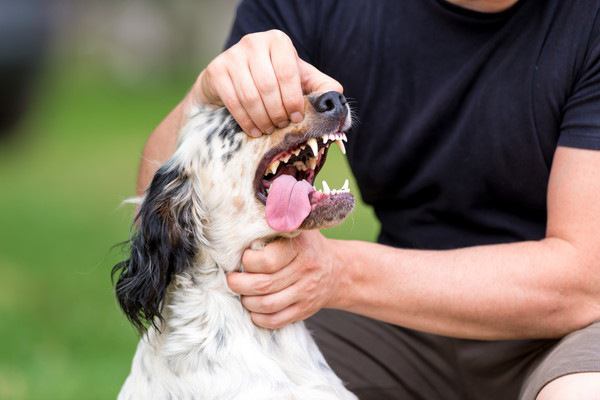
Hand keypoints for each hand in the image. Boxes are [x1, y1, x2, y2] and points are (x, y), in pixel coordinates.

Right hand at [192, 29, 342, 136]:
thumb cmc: (272, 81)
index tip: (296, 118)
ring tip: (269, 130)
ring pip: (251, 96)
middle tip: (281, 127)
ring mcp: (232, 55)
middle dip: (277, 113)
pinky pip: (233, 102)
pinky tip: (254, 130)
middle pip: (269, 87)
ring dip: (263, 119)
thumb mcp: (298, 80)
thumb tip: (336, 99)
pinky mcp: (216, 71)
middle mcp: (254, 42)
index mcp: (278, 41)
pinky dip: (246, 121)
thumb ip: (320, 87)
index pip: (288, 73)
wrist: (231, 81)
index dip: (293, 100)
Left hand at [227, 231, 342, 328]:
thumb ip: (273, 227)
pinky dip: (259, 317)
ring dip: (247, 301)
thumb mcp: (295, 229)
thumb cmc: (304, 246)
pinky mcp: (304, 310)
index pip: (267, 261)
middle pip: (263, 285)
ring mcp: (306, 292)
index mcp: (300, 247)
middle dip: (239, 284)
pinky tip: (254, 308)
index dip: (248, 261)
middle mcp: (305, 270)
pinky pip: (276, 320)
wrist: (336, 269)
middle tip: (232, 279)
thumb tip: (240, 232)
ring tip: (242, 293)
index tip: (243, 258)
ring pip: (268, 305)